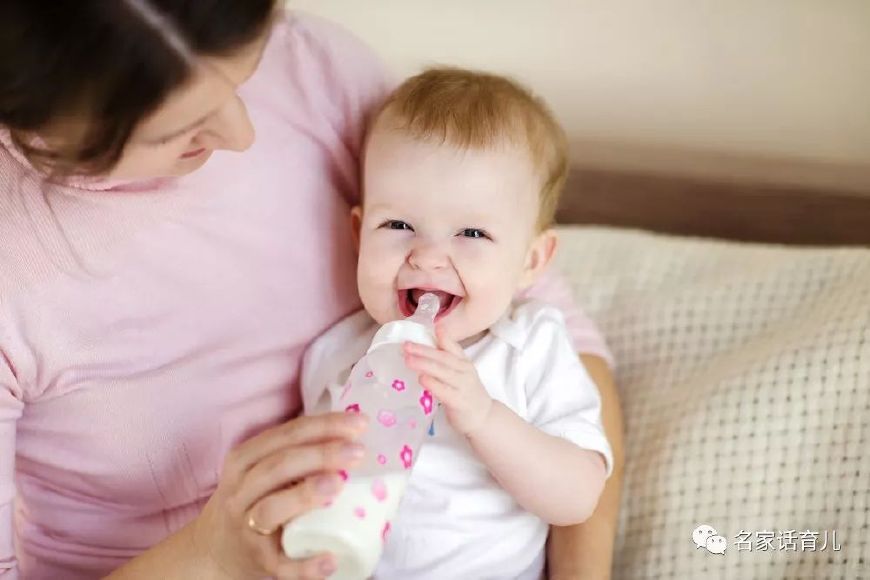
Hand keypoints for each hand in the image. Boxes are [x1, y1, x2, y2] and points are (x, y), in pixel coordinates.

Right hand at [192, 412, 367, 579]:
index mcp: (245, 460)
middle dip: (320, 454)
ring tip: (338, 485)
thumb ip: (296, 452)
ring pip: (271, 508)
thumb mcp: (261, 470)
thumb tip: (354, 436)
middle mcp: (240, 491)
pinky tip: (331, 559)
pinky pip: (281, 565)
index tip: (359, 423)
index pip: (286, 436)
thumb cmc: (252, 500)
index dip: (323, 426)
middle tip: (358, 451)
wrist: (214, 549)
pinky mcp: (257, 561)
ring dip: (304, 495)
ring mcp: (246, 528)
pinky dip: (305, 565)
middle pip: (279, 466)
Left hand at [403, 325, 493, 435]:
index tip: (432, 326)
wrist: (484, 417)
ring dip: (424, 364)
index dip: (443, 336)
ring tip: (408, 360)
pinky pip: (444, 391)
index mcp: (463, 362)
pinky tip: (421, 379)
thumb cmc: (466, 393)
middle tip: (406, 345)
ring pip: (442, 372)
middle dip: (423, 350)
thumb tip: (426, 347)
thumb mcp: (460, 373)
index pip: (452, 347)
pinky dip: (432, 384)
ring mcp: (462, 386)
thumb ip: (446, 361)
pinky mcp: (458, 402)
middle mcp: (464, 371)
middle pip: (443, 358)